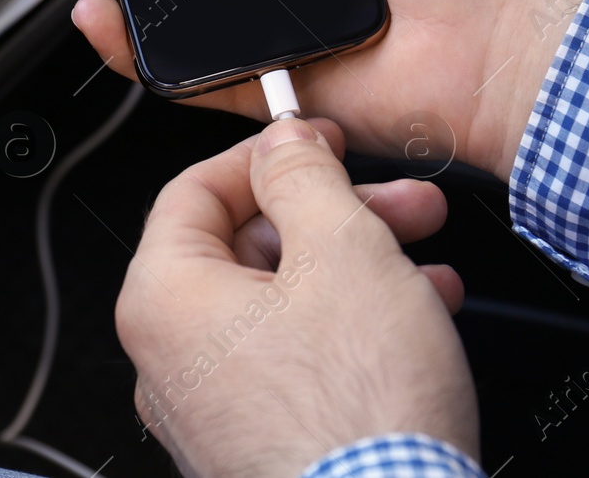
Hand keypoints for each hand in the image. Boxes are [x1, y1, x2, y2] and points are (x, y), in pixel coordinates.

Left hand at [117, 116, 477, 477]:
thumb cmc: (356, 414)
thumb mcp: (342, 250)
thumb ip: (305, 176)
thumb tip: (282, 142)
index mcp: (165, 300)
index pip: (194, 189)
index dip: (267, 154)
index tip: (317, 143)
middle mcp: (170, 361)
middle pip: (245, 249)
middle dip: (334, 214)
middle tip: (396, 201)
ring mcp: (211, 413)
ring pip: (280, 306)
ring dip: (356, 268)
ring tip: (424, 262)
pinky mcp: (257, 446)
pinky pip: (293, 362)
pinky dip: (348, 328)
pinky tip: (413, 319)